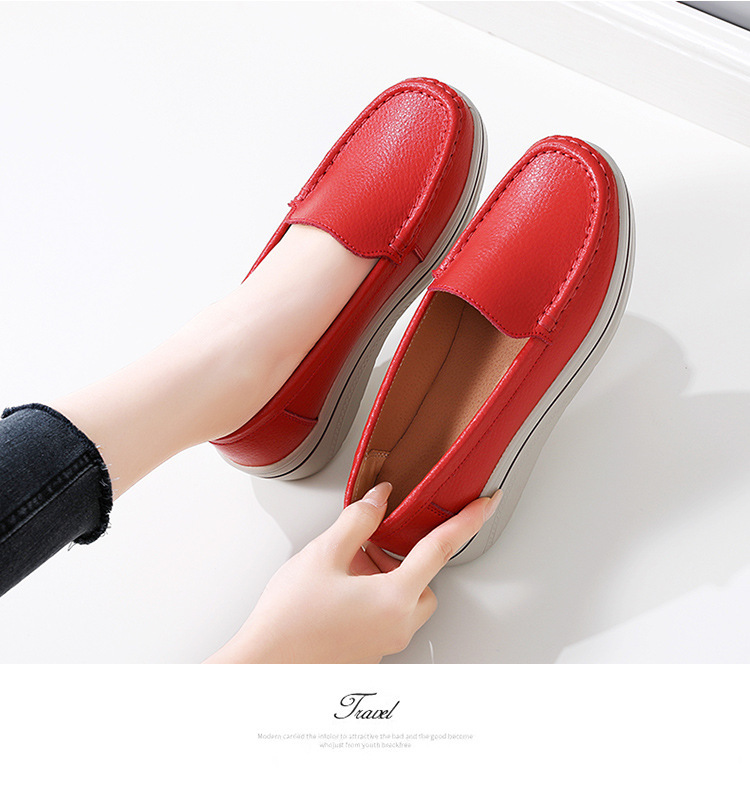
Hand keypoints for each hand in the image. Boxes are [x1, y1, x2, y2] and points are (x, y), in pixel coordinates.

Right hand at [205, 482, 501, 663]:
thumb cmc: (288, 621)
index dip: (467, 520)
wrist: (262, 668)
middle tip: (370, 542)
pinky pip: (387, 616)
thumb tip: (380, 499)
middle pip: (424, 579)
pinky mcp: (370, 651)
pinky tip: (340, 588)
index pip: (442, 548)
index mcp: (394, 598)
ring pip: (406, 599)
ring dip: (387, 576)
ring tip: (347, 566)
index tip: (486, 503)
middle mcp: (397, 624)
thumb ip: (358, 520)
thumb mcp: (323, 555)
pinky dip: (374, 595)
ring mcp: (384, 642)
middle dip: (404, 556)